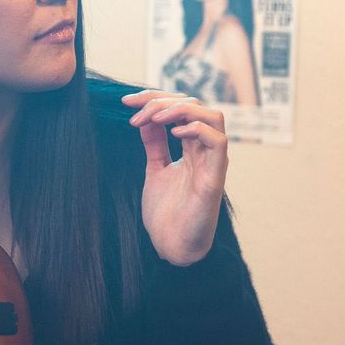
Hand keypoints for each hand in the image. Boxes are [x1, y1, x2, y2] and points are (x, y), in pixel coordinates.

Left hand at [122, 89, 227, 265]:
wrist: (171, 246)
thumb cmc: (167, 213)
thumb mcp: (155, 169)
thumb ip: (154, 144)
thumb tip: (145, 118)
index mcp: (192, 148)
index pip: (180, 108)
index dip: (155, 98)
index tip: (126, 102)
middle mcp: (205, 151)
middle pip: (195, 105)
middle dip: (163, 100)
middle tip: (135, 110)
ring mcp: (212, 163)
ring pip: (213, 117)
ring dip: (182, 109)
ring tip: (156, 117)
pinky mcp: (214, 178)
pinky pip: (218, 142)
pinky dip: (198, 130)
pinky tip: (175, 134)